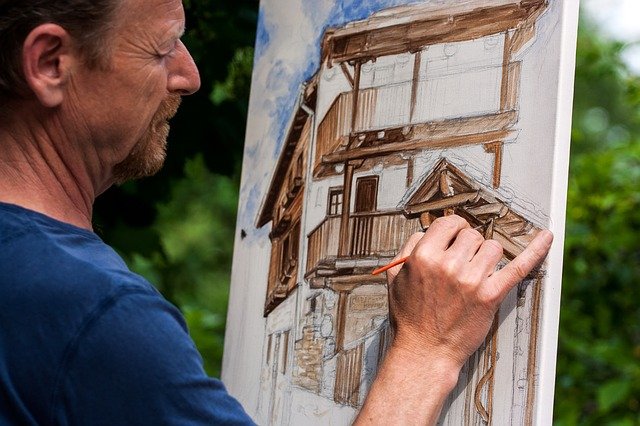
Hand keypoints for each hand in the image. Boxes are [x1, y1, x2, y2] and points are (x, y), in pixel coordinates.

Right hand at [386, 214, 552, 368]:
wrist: (425, 351)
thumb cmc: (410, 316)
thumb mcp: (396, 278)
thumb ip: (408, 249)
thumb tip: (427, 232)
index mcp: (424, 257)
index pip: (448, 223)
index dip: (453, 228)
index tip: (455, 236)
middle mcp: (448, 265)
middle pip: (472, 234)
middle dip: (468, 246)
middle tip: (462, 263)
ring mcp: (472, 280)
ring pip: (492, 247)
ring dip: (486, 256)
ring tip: (476, 272)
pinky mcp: (491, 296)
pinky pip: (519, 267)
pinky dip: (535, 250)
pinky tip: (547, 237)